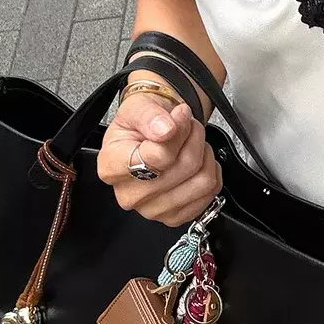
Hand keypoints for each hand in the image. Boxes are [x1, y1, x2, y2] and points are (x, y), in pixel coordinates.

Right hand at [97, 92, 222, 226]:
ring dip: (205, 154)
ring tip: (192, 142)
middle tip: (186, 126)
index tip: (179, 116)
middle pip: (184, 167)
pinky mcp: (175, 217)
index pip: (157, 157)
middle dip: (193, 138)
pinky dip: (210, 170)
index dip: (177, 132)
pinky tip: (197, 161)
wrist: (154, 131)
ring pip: (202, 181)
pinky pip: (210, 192)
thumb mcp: (138, 106)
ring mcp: (152, 209)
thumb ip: (150, 115)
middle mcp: (129, 194)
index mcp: (112, 166)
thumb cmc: (143, 122)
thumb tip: (164, 129)